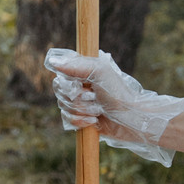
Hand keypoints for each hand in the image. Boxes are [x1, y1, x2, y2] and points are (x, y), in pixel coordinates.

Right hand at [44, 48, 183, 165]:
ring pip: (63, 106)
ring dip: (82, 110)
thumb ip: (77, 65)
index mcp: (83, 71)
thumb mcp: (100, 73)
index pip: (61, 74)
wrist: (130, 118)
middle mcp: (80, 86)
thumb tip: (53, 61)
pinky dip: (80, 121)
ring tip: (98, 111)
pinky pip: (67, 119)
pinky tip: (94, 120)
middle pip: (60, 92)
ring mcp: (79, 102)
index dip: (69, 83)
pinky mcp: (80, 118)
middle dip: (77, 99)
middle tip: (94, 98)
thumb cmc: (119, 93)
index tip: (82, 86)